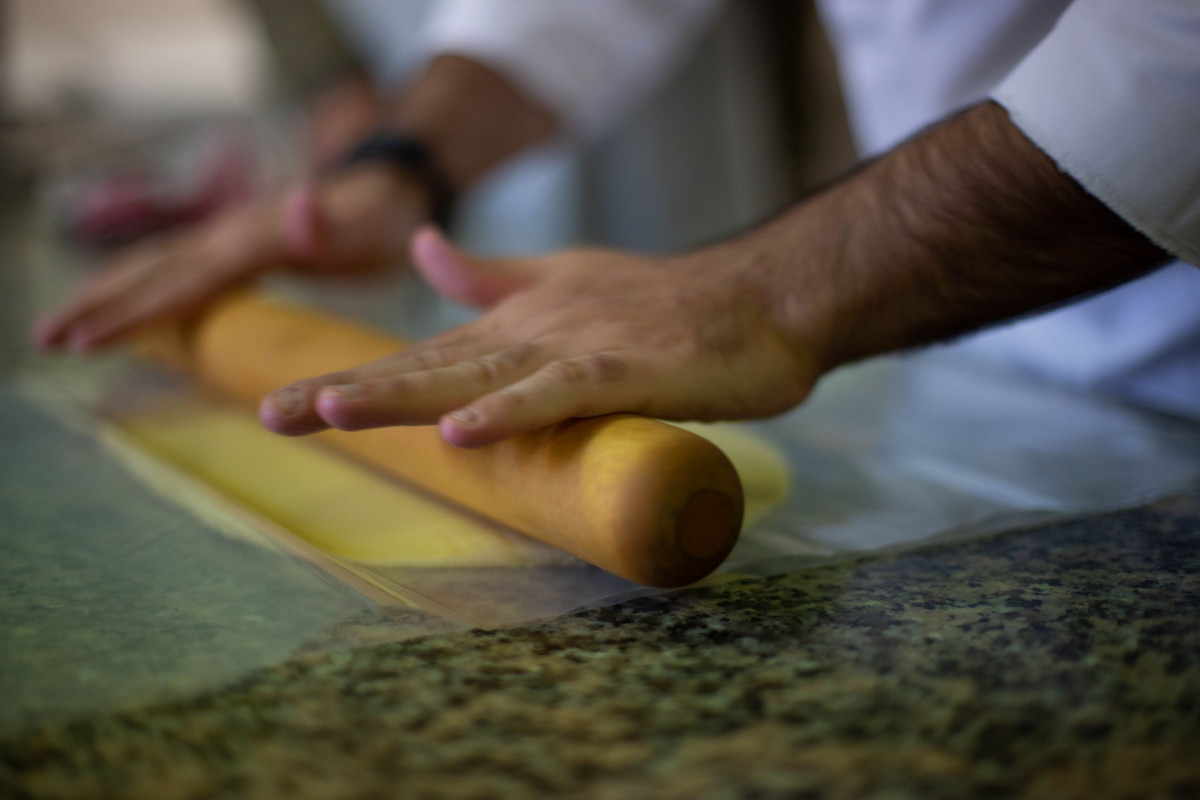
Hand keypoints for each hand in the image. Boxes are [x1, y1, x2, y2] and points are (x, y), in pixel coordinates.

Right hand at [32, 165, 429, 352]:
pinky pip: (171, 266)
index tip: (87, 342)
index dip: (135, 313)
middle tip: (42, 340)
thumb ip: (330, 226)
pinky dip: (134, 285)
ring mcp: (226, 236)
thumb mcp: (367, 233)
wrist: (387, 190)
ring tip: (55, 329)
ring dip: (103, 294)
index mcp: (251, 241)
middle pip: (151, 270)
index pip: (183, 282)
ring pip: (151, 264)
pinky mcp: (231, 244)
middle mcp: (228, 234)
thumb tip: (302, 201)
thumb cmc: (380, 224)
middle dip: (97, 305)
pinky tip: (115, 306)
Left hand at [259, 228, 820, 447]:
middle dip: (348, 391)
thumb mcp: (566, 280)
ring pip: (475, 374)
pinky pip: (558, 395)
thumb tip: (425, 252)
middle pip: (427, 366)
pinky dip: (511, 412)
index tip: (285, 401)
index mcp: (514, 323)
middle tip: (273, 414)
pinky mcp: (623, 372)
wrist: (757, 299)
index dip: (353, 377)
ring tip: (332, 411)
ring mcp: (574, 348)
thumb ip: (492, 276)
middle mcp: (530, 332)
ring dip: (404, 394)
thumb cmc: (666, 303)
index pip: (420, 355)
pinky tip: (463, 432)